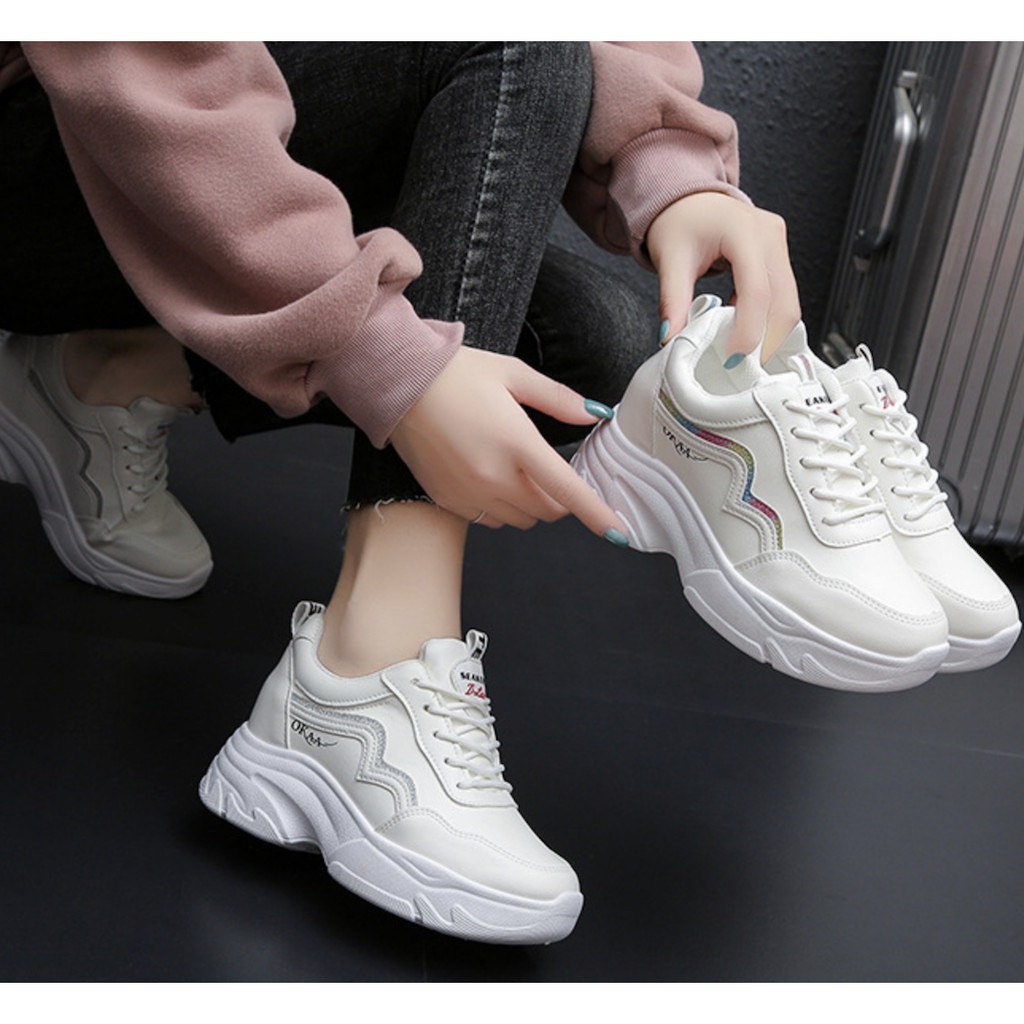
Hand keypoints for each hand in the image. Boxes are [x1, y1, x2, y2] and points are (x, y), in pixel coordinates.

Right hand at [390, 347, 625, 536]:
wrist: (398, 383)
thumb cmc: (455, 373)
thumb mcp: (514, 373)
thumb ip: (559, 399)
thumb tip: (595, 413)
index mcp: (517, 443)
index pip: (568, 491)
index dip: (598, 515)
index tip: (619, 533)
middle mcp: (494, 476)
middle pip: (548, 511)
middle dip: (560, 498)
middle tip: (552, 470)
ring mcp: (469, 492)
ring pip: (521, 519)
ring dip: (531, 504)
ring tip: (516, 470)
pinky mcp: (448, 500)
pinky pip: (490, 520)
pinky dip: (501, 508)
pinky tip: (490, 476)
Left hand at [646, 192, 800, 362]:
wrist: (688, 199)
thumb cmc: (680, 221)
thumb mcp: (670, 260)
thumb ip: (672, 301)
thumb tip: (672, 338)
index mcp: (744, 231)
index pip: (757, 290)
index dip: (749, 329)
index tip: (733, 357)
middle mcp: (769, 234)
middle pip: (783, 300)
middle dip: (766, 339)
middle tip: (741, 366)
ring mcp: (778, 244)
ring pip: (789, 301)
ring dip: (768, 332)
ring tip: (739, 350)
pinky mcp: (779, 255)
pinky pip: (783, 295)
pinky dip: (766, 319)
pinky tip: (741, 328)